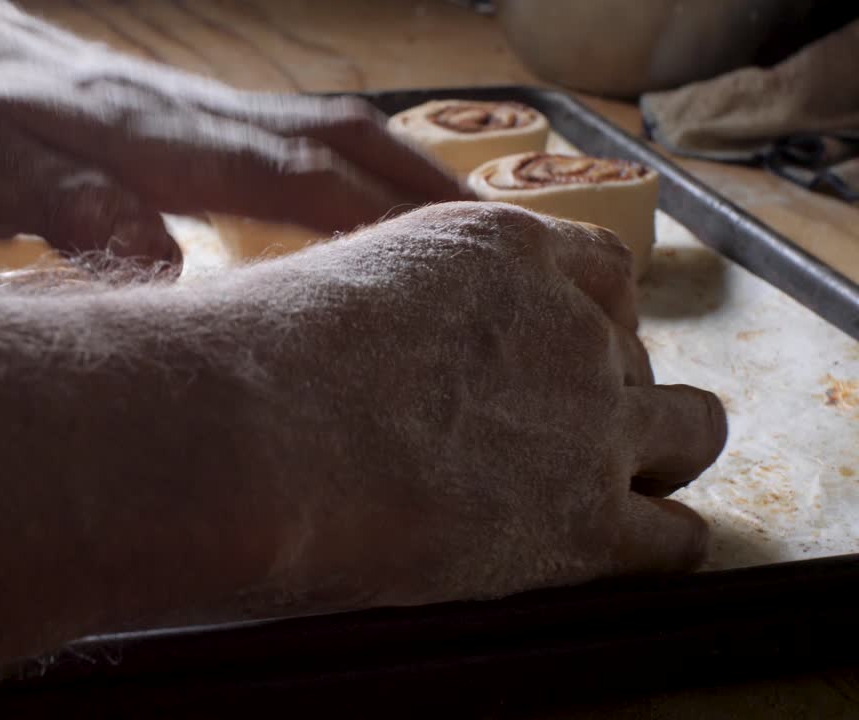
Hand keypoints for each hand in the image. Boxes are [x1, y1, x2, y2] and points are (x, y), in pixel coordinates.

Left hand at [0, 2, 467, 263]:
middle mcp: (212, 116)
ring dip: (414, 179)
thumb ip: (68, 206)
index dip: (378, 218)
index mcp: (166, 137)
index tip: (455, 261)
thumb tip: (162, 264)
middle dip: (431, 197)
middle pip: (347, 145)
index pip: (295, 176)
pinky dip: (369, 172)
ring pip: (341, 136)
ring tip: (482, 237)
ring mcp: (218, 114)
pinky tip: (390, 209)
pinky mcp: (211, 121)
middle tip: (514, 253)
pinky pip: (312, 141)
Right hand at [226, 201, 724, 610]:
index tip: (565, 358)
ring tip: (614, 495)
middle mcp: (564, 321)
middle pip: (637, 358)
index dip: (591, 323)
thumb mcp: (330, 287)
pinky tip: (622, 553)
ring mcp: (588, 419)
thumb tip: (365, 349)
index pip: (601, 276)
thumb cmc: (243, 364)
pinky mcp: (584, 521)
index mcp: (498, 249)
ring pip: (692, 432)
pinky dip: (660, 546)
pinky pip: (676, 538)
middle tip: (552, 441)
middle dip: (608, 396)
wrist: (243, 433)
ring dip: (656, 461)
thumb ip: (385, 308)